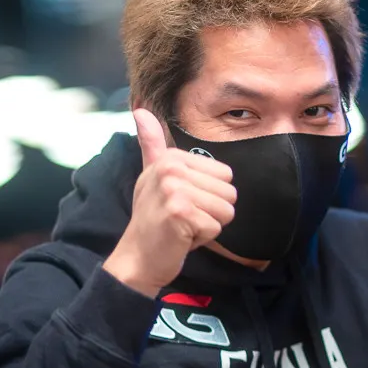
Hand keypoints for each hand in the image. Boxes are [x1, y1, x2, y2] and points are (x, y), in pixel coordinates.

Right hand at [104, 109, 235, 296]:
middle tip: (183, 218)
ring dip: (207, 225)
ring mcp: (174, 190)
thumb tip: (141, 110)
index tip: (182, 204)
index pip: (225, 176)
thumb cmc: (151, 219)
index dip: (209, 196)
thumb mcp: (152, 176)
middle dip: (211, 212)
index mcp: (171, 157)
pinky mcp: (180, 213)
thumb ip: (153, 144)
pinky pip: (216, 227)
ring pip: (226, 211)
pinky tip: (181, 238)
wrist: (137, 258)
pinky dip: (202, 239)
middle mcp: (171, 169)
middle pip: (229, 193)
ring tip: (182, 226)